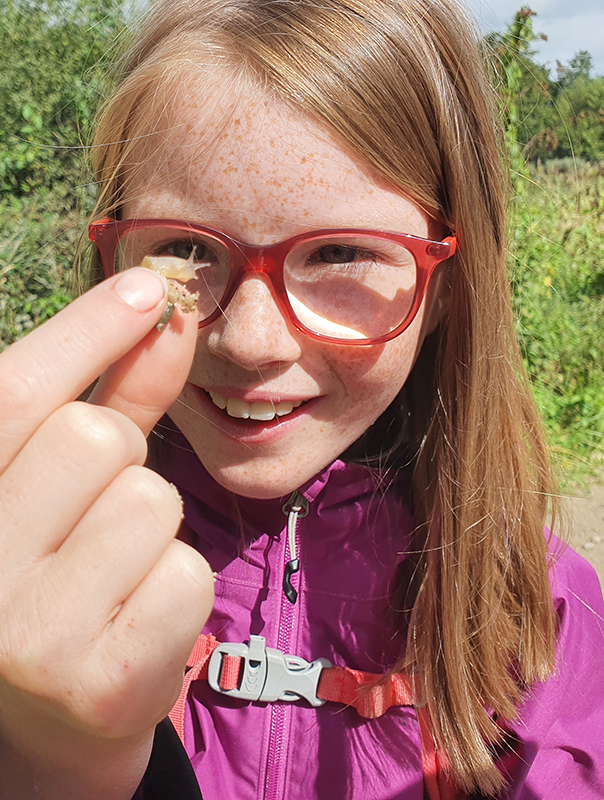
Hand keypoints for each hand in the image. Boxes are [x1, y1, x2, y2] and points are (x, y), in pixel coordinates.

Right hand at [0, 269, 213, 796]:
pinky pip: (183, 575)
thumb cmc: (63, 579)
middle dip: (123, 460)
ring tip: (115, 577)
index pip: (13, 395)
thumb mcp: (73, 483)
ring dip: (153, 529)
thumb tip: (162, 309)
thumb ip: (115, 395)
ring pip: (150, 504)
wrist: (52, 723)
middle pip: (97, 441)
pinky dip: (178, 588)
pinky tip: (137, 624)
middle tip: (96, 516)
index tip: (149, 284)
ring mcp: (25, 634)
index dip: (87, 329)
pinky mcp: (96, 684)